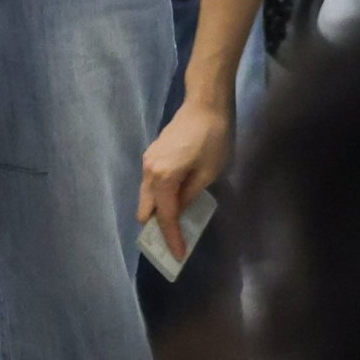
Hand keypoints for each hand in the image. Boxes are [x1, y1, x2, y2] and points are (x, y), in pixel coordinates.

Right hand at [139, 100, 230, 248]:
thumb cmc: (213, 137)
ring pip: (147, 197)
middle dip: (157, 228)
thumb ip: (191, 195)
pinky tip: (176, 200)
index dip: (171, 238)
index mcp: (163, 177)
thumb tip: (180, 213)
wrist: (205, 102)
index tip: (178, 256)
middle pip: (145, 210)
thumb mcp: (209, 172)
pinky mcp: (153, 154)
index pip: (166, 216)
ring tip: (176, 224)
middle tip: (174, 241)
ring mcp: (148, 161)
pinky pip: (151, 184)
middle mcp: (149, 171)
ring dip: (158, 212)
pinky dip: (160, 197)